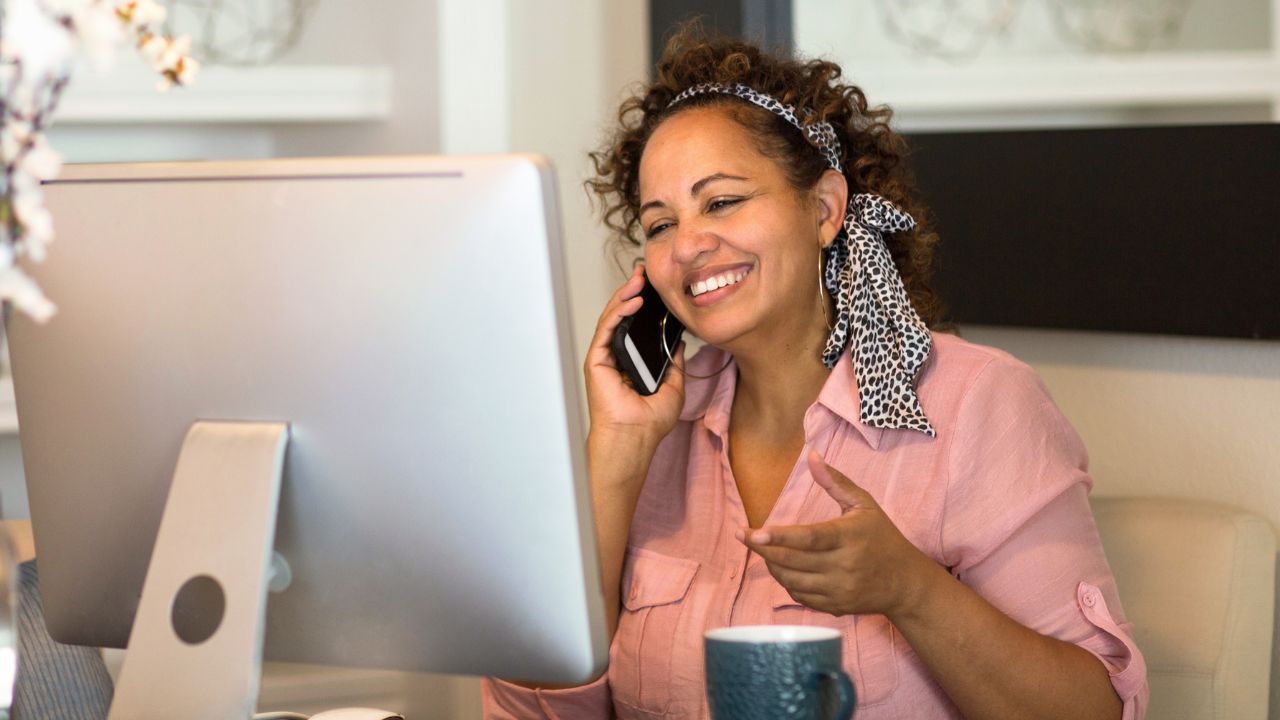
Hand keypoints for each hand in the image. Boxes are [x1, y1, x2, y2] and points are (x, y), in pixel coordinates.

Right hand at [584, 264, 685, 447]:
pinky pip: (606, 328)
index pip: (636, 325)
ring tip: (640, 280)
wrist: (635, 437)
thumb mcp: (673, 385)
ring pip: (612, 317)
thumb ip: (673, 361)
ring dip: (625, 295)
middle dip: (633, 291)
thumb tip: (678, 341)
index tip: (655, 285)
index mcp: (632, 361)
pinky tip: (633, 300)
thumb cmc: (649, 422)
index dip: (643, 303)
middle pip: (622, 316)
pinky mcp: (596, 360)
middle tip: (645, 272)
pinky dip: (618, 311)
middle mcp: (616, 357)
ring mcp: (604, 357)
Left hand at [738, 451, 937, 618]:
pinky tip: (782, 567)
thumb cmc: (883, 537)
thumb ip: (836, 481)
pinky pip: (800, 596)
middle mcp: (844, 566)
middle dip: (762, 548)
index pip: (809, 538)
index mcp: (849, 537)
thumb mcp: (865, 504)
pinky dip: (785, 582)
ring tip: (763, 549)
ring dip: (771, 564)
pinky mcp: (836, 606)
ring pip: (791, 580)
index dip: (780, 536)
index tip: (754, 532)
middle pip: (793, 560)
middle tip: (742, 536)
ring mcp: (839, 589)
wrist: (905, 583)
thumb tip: (811, 455)